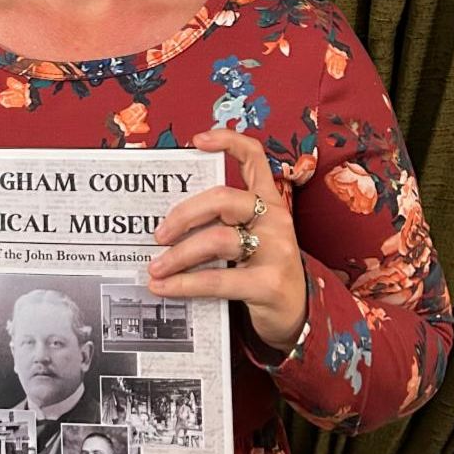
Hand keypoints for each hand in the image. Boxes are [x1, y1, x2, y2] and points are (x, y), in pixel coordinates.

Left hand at [147, 129, 305, 351]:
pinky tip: (165, 287)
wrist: (297, 313)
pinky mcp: (269, 283)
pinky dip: (185, 284)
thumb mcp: (251, 238)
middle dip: (182, 215)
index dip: (228, 141)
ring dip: (178, 255)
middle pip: (222, 198)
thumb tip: (167, 225)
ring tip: (156, 268)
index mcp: (269, 202)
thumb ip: (221, 224)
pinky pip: (218, 279)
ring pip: (216, 239)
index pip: (255, 157)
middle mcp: (275, 220)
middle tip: (159, 235)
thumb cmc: (263, 270)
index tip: (197, 140)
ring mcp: (276, 250)